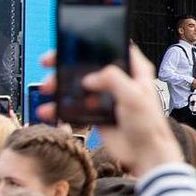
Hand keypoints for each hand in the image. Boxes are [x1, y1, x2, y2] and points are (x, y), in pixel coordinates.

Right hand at [43, 45, 177, 175]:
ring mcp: (106, 95)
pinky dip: (61, 106)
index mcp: (134, 70)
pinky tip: (50, 109)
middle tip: (50, 63)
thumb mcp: (134, 96)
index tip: (73, 42)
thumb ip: (113, 80)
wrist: (144, 153)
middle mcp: (119, 79)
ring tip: (47, 90)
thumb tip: (89, 78)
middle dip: (67, 63)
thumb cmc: (148, 124)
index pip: (113, 47)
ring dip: (60, 86)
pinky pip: (75, 105)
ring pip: (78, 84)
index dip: (93, 42)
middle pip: (89, 64)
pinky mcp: (96, 111)